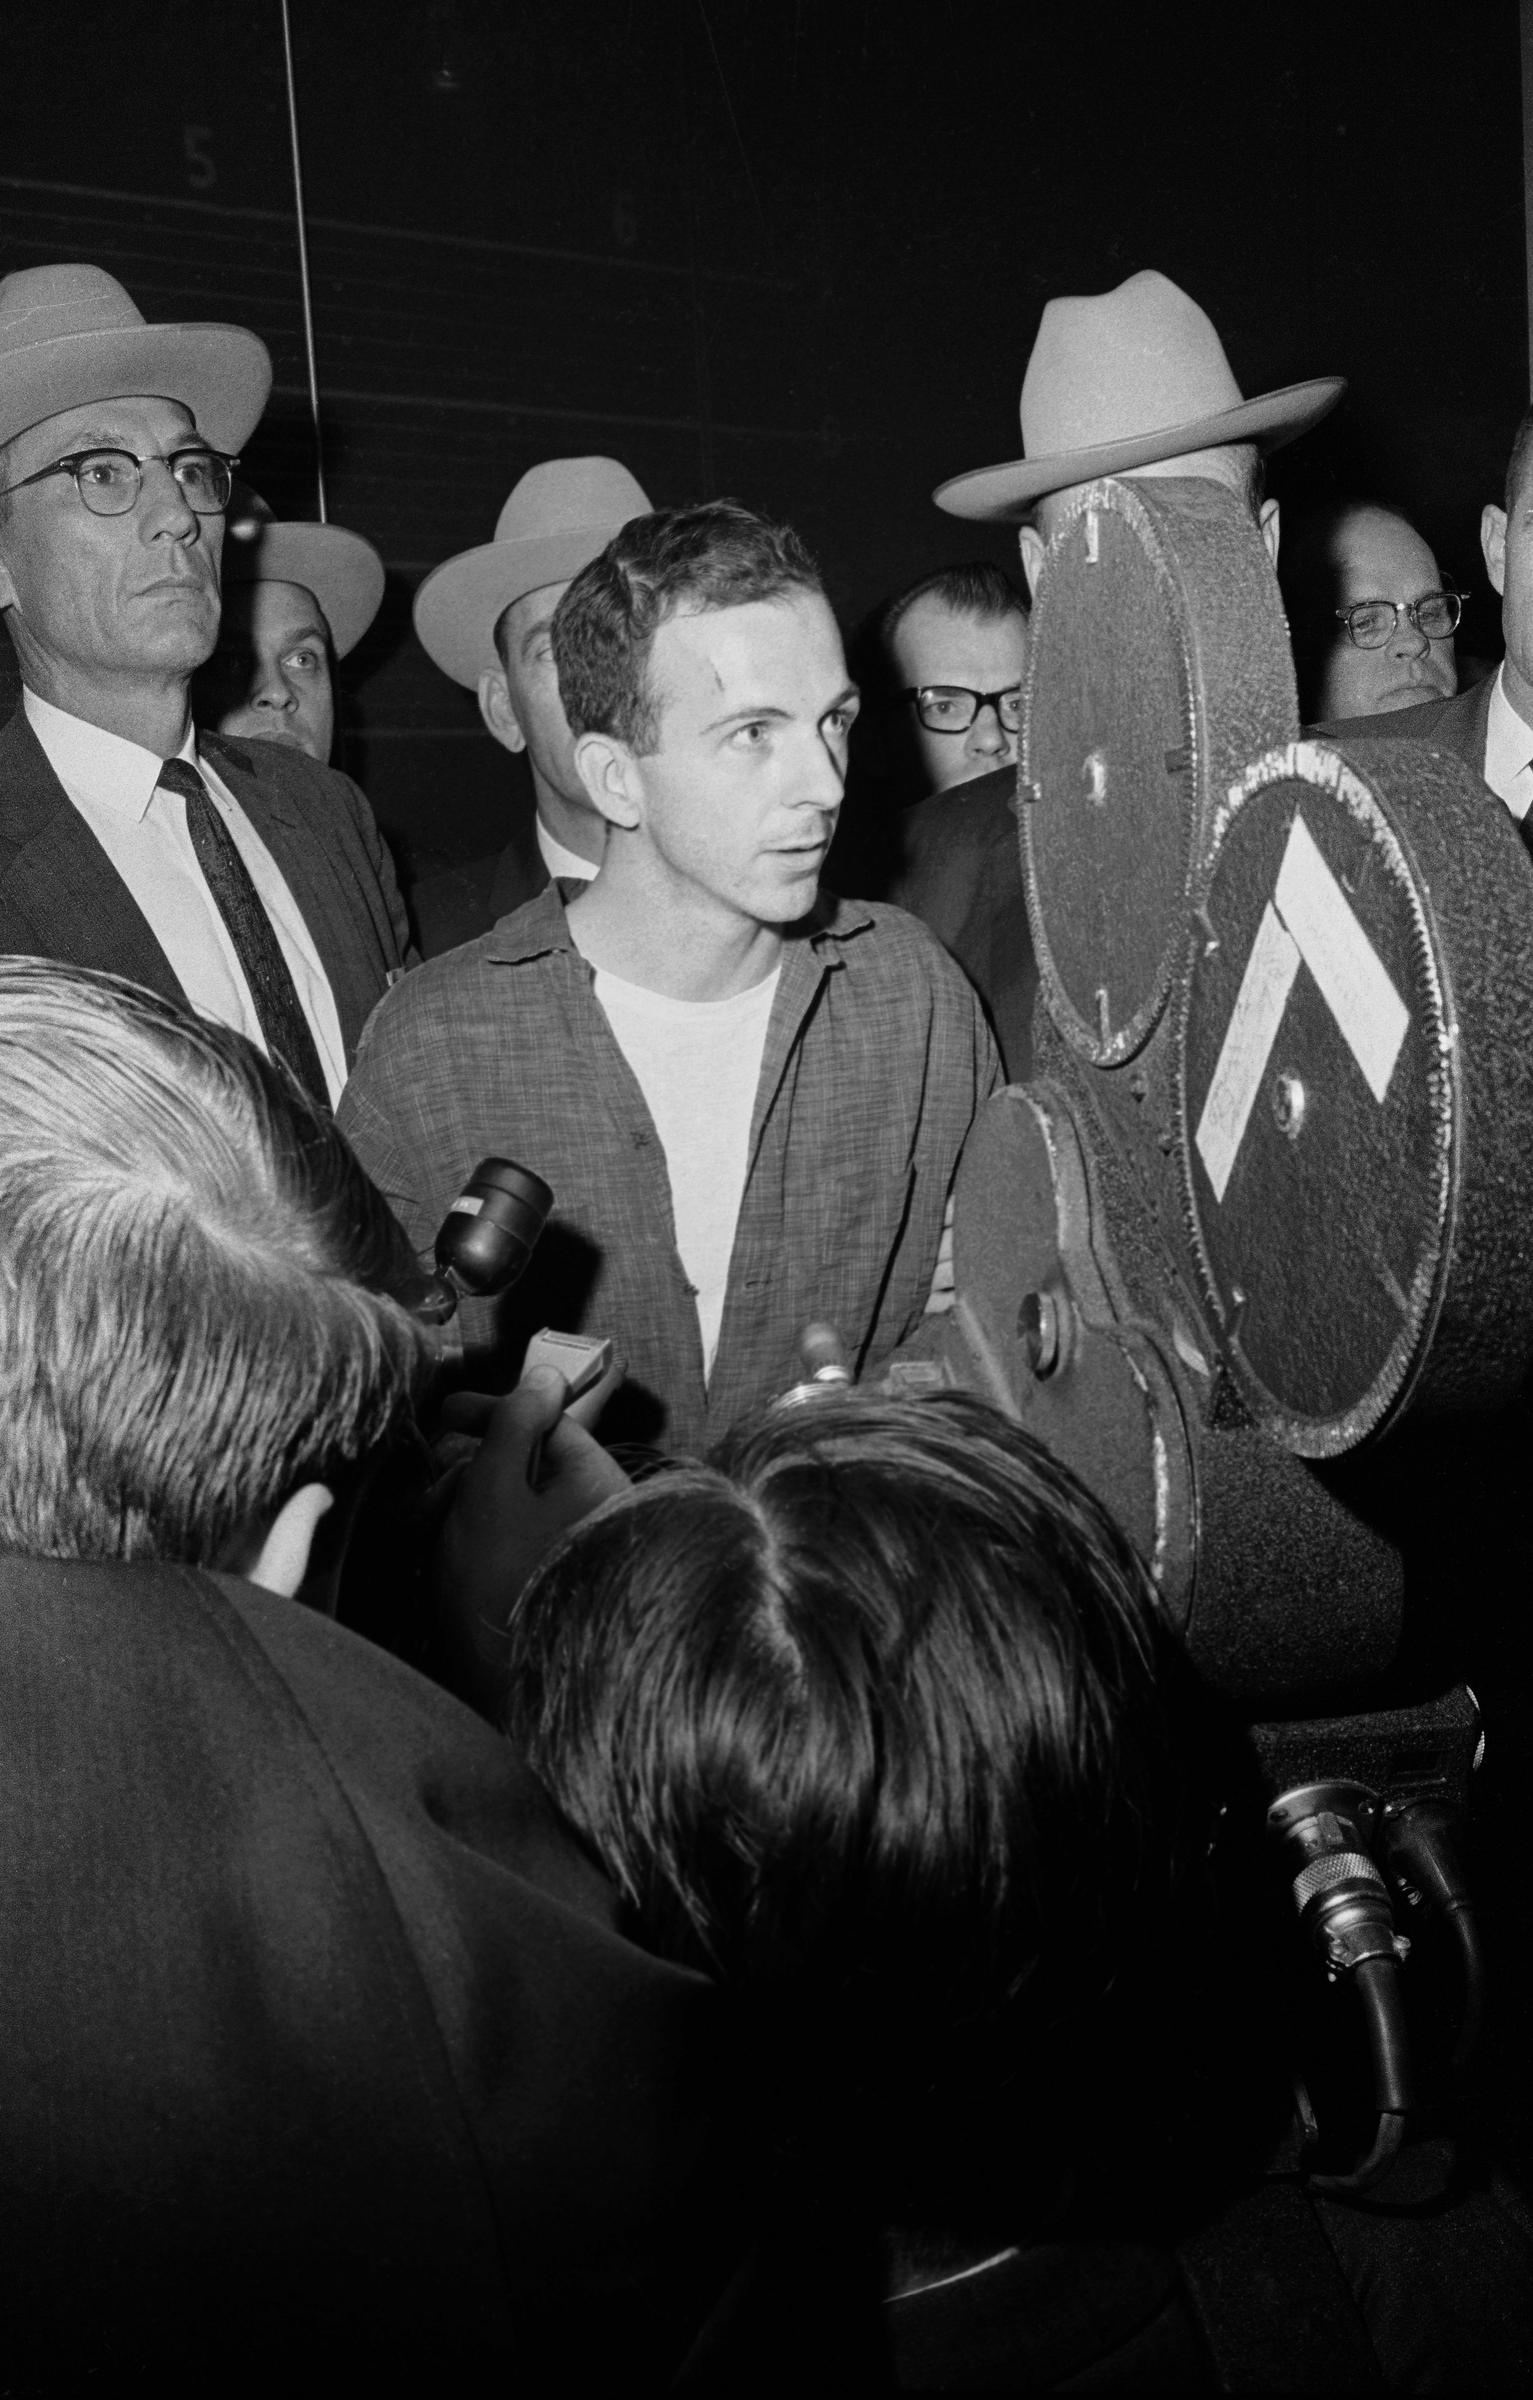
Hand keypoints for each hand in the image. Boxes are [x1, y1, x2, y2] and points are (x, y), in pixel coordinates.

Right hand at [432, 1364, 629, 1716]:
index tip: (445, 1413)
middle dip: (472, 1467)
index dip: (493, 1411)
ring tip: (425, 1530)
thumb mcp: (496, 1489)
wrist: (517, 1691)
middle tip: (426, 1490)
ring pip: (519, 1501)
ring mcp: (579, 1547)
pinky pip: (519, 1538)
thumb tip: (545, 1374)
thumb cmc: (502, 1581)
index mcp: (595, 1477)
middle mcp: (599, 1508)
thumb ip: (514, 1427)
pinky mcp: (557, 1581)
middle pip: (530, 1461)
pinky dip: (480, 1536)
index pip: (546, 1419)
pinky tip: (444, 1554)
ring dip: (468, 1504)